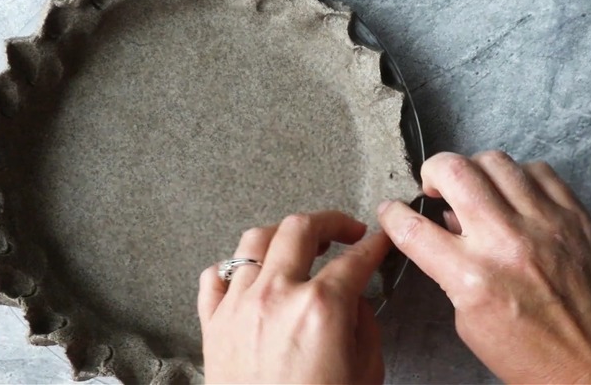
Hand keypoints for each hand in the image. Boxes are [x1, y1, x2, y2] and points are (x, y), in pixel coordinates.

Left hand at [198, 211, 388, 383]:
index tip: (378, 240)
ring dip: (282, 235)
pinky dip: (234, 268)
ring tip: (298, 245)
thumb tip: (354, 298)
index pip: (356, 259)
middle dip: (330, 221)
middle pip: (301, 228)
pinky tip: (251, 276)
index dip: (374, 244)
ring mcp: (238, 306)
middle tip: (345, 232)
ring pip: (255, 240)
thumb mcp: (364, 373)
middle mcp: (276, 296)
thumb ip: (363, 325)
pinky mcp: (212, 323)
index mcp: (321, 309)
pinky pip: (216, 276)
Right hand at [377, 151, 590, 383]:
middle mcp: (507, 242)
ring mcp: (545, 224)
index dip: (391, 214)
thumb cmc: (533, 355)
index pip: (412, 227)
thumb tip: (446, 225)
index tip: (391, 210)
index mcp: (473, 278)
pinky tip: (515, 195)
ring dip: (473, 170)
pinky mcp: (576, 218)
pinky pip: (539, 171)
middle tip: (434, 187)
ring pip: (494, 161)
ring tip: (475, 188)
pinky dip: (518, 176)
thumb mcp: (470, 322)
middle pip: (452, 170)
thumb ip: (450, 270)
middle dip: (431, 172)